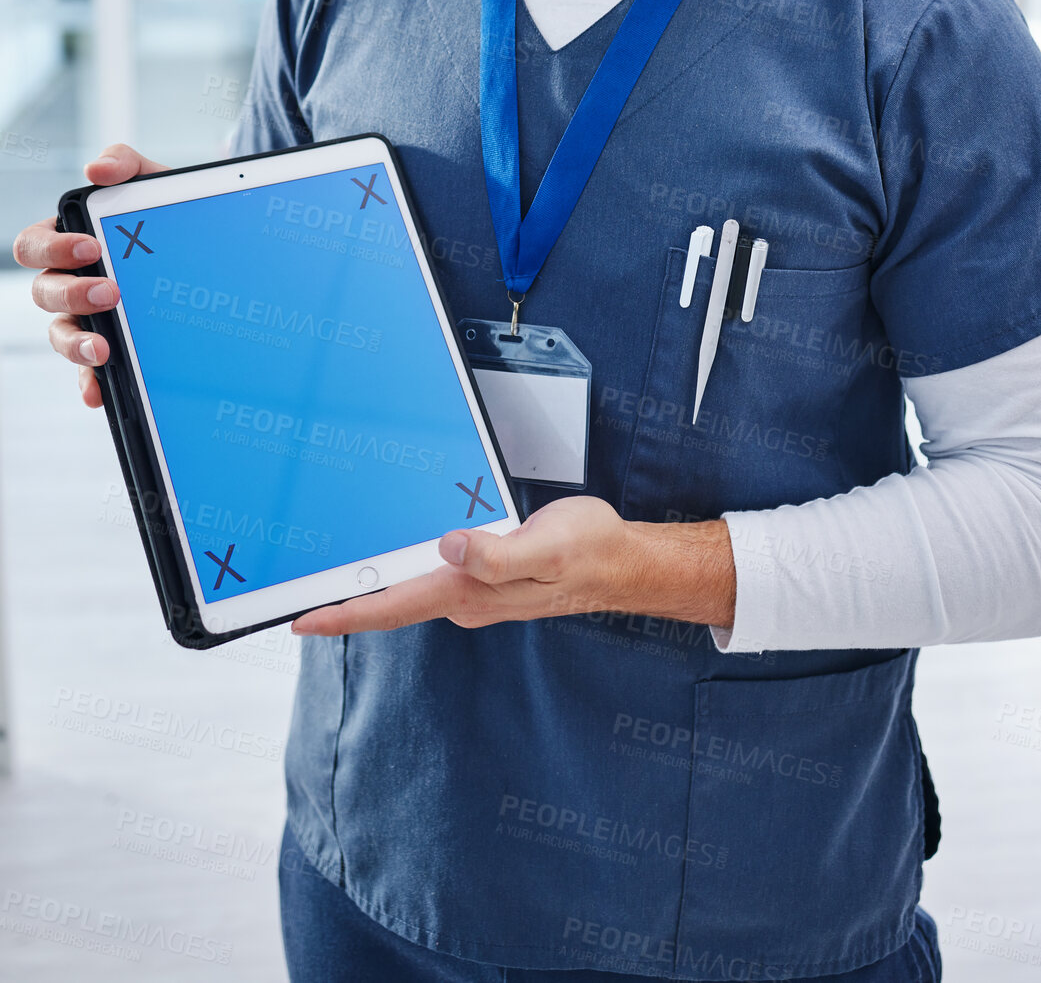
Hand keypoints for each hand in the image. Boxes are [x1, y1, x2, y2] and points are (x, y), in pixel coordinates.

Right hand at [12, 142, 167, 406]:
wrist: (211, 245)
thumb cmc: (167, 213)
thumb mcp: (153, 183)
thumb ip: (126, 164)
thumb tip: (97, 169)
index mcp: (68, 240)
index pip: (35, 245)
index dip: (54, 248)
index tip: (92, 247)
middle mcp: (70, 281)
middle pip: (45, 293)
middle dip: (73, 294)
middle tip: (111, 293)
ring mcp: (87, 318)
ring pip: (61, 334)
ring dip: (76, 344)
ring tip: (104, 349)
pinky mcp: (109, 347)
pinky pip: (88, 371)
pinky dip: (90, 382)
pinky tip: (100, 390)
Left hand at [291, 495, 735, 636]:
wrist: (621, 560)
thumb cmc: (587, 550)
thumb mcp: (546, 546)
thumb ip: (498, 554)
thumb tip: (450, 548)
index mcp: (470, 591)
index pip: (393, 608)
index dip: (343, 615)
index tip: (298, 620)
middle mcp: (465, 598)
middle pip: (391, 604)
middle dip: (343, 600)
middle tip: (293, 592)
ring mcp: (474, 591)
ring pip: (409, 589)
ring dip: (370, 584)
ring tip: (328, 570)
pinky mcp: (484, 577)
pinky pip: (431, 576)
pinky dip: (402, 568)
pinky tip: (391, 554)